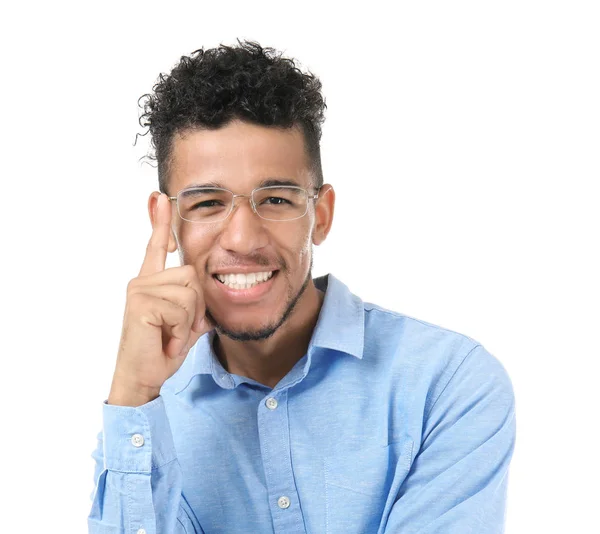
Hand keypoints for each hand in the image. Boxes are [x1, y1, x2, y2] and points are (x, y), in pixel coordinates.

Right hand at [108, 193, 212, 405]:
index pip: (157, 246)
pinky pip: (182, 309)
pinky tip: (166, 340)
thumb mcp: (186, 323)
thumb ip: (196, 304)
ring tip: (171, 335)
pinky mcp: (142, 303)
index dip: (161, 222)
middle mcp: (143, 280)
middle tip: (178, 329)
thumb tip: (211, 291)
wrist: (144, 376)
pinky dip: (182, 331)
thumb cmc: (162, 349)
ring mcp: (140, 289)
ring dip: (189, 321)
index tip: (160, 197)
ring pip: (191, 291)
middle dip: (196, 307)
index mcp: (152, 281)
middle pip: (193, 274)